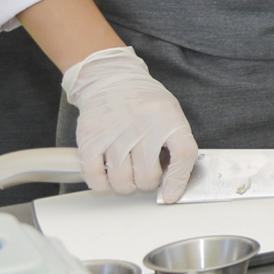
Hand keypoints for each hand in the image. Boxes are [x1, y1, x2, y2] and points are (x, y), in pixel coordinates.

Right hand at [62, 46, 197, 201]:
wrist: (111, 79)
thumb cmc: (143, 100)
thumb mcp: (169, 112)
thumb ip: (175, 140)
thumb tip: (175, 179)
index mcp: (168, 118)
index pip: (183, 154)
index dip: (179, 180)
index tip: (171, 194)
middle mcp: (142, 126)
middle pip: (148, 176)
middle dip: (149, 184)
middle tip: (147, 175)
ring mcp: (114, 135)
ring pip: (122, 182)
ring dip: (126, 186)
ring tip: (128, 173)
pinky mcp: (90, 142)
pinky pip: (95, 179)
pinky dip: (102, 184)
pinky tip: (108, 174)